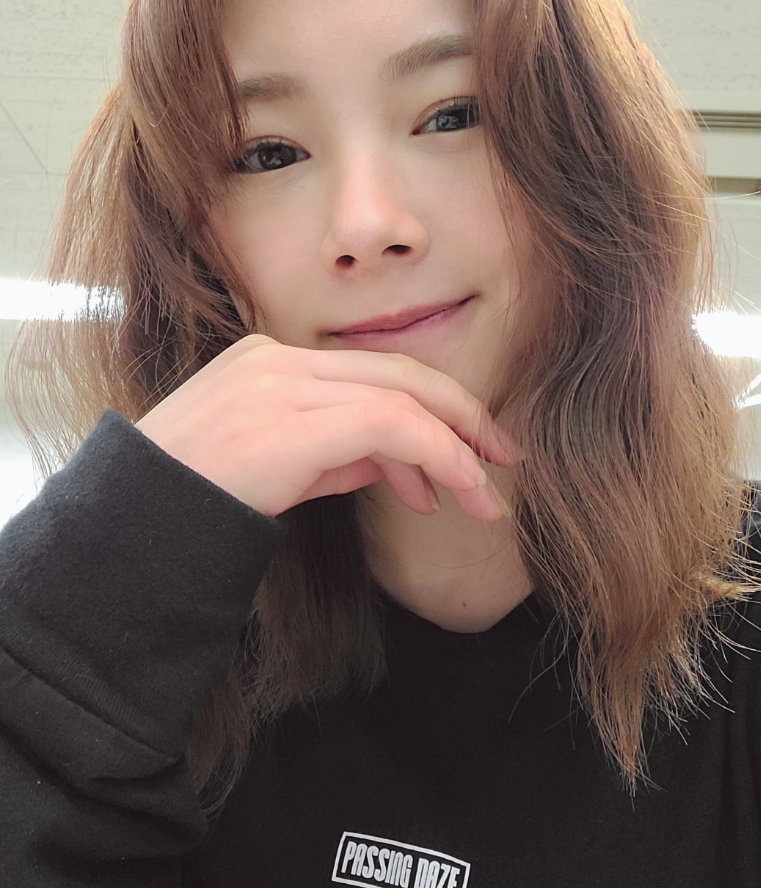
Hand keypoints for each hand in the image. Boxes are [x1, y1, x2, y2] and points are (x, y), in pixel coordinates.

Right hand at [135, 334, 514, 519]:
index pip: (371, 375)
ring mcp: (285, 384)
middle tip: (501, 457)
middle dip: (461, 415)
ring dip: (455, 446)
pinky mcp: (294, 421)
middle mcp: (281, 360)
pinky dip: (435, 456)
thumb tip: (393, 463)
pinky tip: (455, 492)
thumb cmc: (196, 500)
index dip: (428, 412)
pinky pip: (390, 425)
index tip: (463, 455)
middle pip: (398, 372)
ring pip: (402, 396)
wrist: (133, 526)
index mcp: (270, 361)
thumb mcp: (276, 471)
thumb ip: (334, 456)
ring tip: (482, 496)